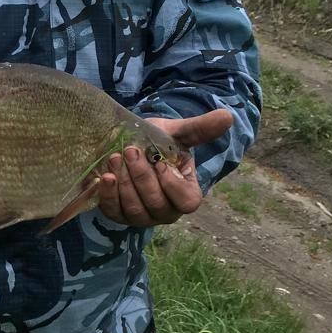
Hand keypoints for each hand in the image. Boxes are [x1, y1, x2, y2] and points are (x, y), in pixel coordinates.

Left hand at [96, 108, 233, 227]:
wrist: (129, 145)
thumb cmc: (158, 142)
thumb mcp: (177, 133)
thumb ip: (200, 129)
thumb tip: (227, 116)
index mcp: (186, 194)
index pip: (187, 202)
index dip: (172, 185)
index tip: (160, 162)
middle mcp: (166, 211)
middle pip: (156, 204)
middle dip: (142, 177)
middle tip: (130, 151)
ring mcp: (142, 216)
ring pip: (134, 209)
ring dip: (124, 183)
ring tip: (116, 158)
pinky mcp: (119, 215)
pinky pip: (114, 212)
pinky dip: (108, 194)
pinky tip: (104, 176)